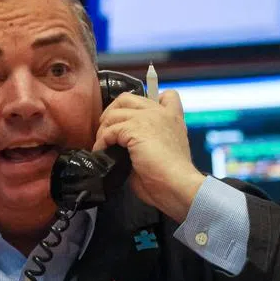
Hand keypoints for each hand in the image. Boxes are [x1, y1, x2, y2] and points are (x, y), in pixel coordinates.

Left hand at [93, 89, 205, 221]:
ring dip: (104, 129)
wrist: (178, 185)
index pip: (166, 95)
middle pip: (127, 98)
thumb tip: (126, 149)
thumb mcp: (164, 153)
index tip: (131, 118)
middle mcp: (161, 114)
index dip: (144, 103)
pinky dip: (101, 141)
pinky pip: (109, 130)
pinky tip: (102, 151)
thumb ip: (148, 142)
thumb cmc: (172, 178)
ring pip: (115, 113)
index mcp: (173, 119)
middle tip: (107, 130)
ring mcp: (148, 118)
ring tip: (102, 144)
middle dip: (112, 112)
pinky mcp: (135, 128)